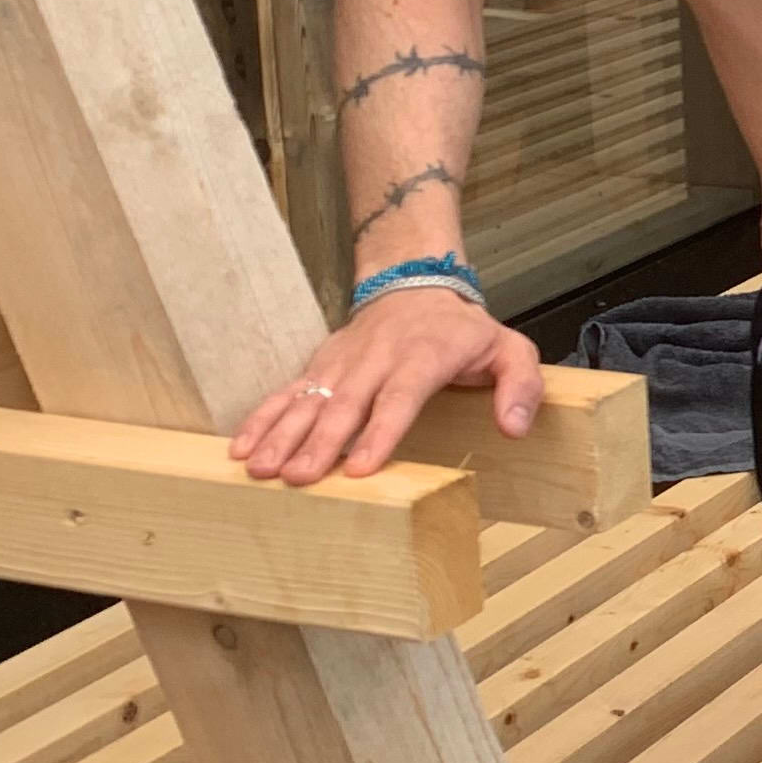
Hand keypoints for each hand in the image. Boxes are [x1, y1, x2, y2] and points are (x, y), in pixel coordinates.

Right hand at [231, 285, 541, 486]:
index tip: (361, 468)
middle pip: (346, 403)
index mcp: (424, 356)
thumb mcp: (509, 349)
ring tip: (260, 469)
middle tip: (299, 479)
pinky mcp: (320, 365)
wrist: (417, 283)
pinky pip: (288, 392)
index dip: (380, 431)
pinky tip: (241, 447)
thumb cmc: (464, 330)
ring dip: (282, 434)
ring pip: (309, 398)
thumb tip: (515, 428)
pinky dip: (263, 417)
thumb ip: (521, 387)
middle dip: (320, 442)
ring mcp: (343, 361)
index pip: (400, 397)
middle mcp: (377, 358)